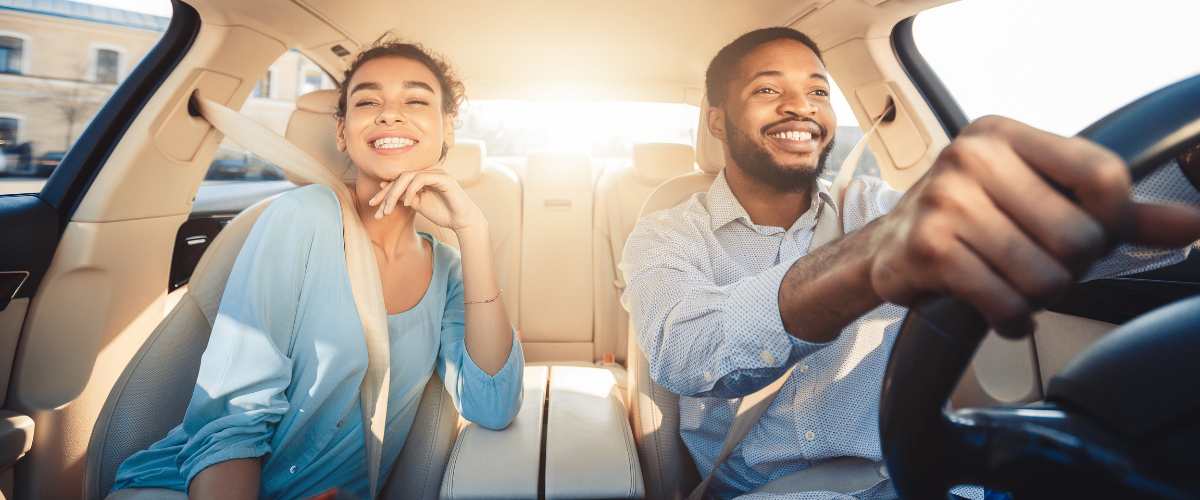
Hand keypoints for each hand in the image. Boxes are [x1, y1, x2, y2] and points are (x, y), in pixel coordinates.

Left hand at [368, 168, 485, 231]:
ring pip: (408, 177)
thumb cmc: (443, 213)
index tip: (372, 205)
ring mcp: (436, 172)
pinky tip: (407, 203)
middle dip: (386, 193)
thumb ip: (404, 196)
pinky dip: (411, 190)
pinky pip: (421, 179)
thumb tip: (385, 189)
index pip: (399, 180)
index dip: (384, 192)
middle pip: (400, 177)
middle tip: (375, 207)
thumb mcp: (418, 204)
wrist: (462, 221)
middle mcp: (428, 171)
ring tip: (388, 209)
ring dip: (395, 193)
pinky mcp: (443, 177)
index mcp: (422, 177)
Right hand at [867, 116, 1199, 336]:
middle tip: (1039, 265)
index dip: (1113, 222)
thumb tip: (1189, 225)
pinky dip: (1013, 320)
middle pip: (1079, 237)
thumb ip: (1114, 212)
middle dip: (1070, 269)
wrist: (889, 248)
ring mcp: (946, 201)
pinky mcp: (930, 248)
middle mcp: (971, 157)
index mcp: (1003, 134)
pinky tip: (1000, 309)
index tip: (1091, 235)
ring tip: (1015, 285)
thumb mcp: (1036, 198)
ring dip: (1040, 298)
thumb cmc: (969, 220)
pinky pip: (1007, 303)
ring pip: (1045, 277)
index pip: (1103, 175)